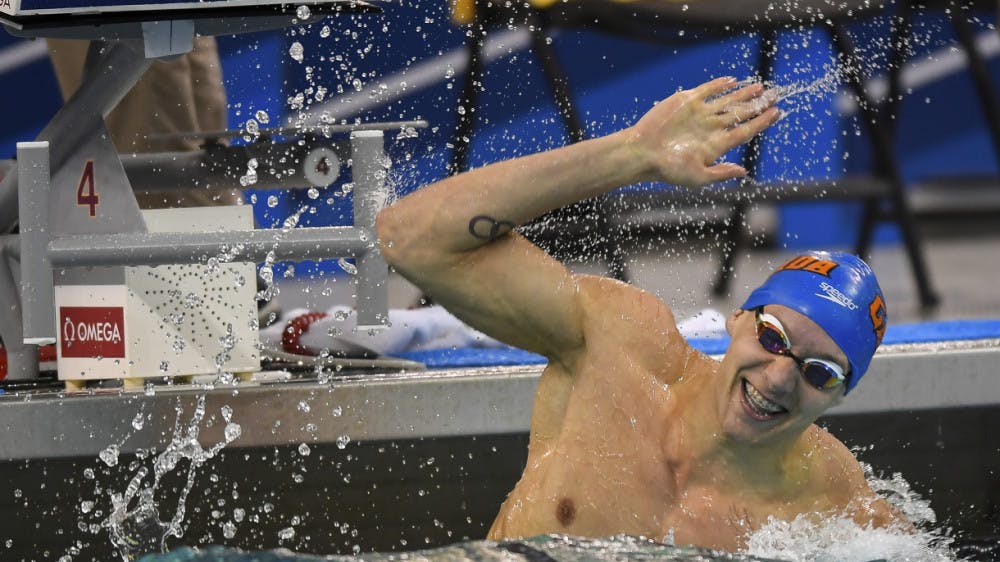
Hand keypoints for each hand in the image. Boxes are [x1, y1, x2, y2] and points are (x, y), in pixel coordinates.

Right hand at [627, 77, 778, 186]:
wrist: (642, 153)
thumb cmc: (668, 170)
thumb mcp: (698, 177)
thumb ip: (721, 173)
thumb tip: (744, 171)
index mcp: (716, 145)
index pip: (746, 130)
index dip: (762, 121)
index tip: (777, 112)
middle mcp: (711, 128)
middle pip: (741, 113)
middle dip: (758, 104)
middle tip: (774, 94)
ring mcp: (700, 113)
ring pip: (727, 100)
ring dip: (743, 94)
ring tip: (760, 87)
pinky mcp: (686, 102)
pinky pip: (707, 90)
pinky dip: (719, 85)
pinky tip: (732, 81)